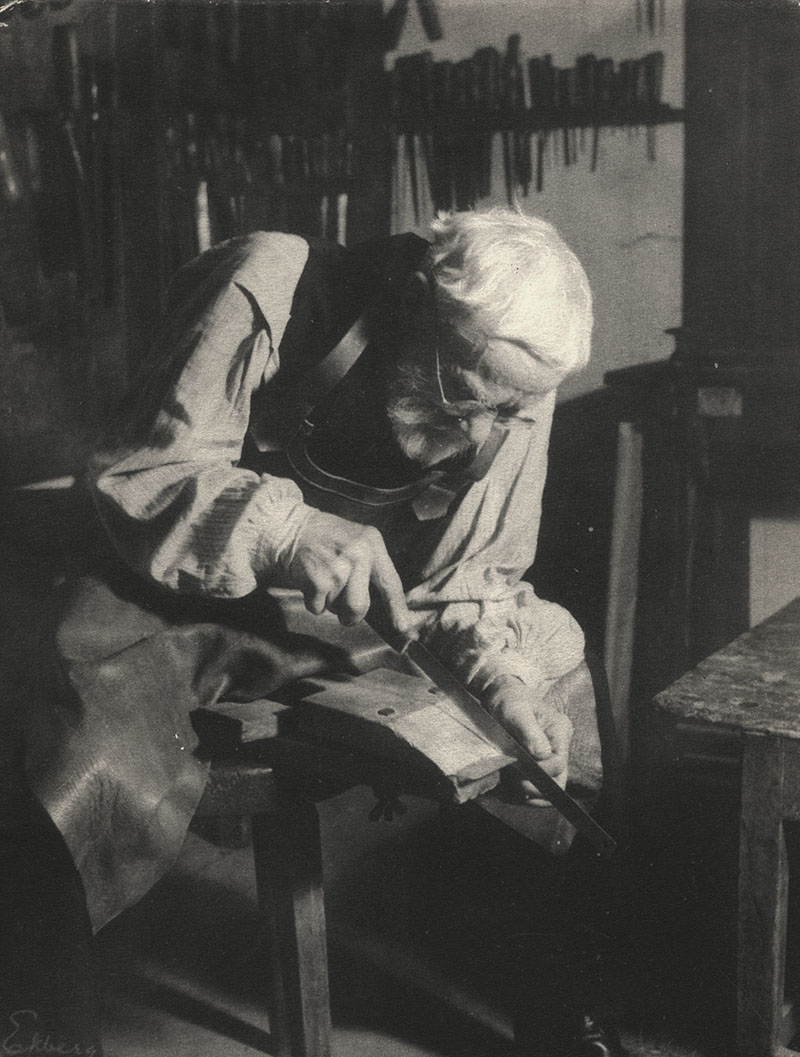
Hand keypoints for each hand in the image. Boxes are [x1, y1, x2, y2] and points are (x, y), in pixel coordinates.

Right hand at [284, 510, 411, 635]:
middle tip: (342, 606)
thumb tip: (386, 608)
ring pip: (337, 609)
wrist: (290, 528)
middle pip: (360, 607)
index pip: (390, 582)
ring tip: (324, 581)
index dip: (397, 608)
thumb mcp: (358, 541)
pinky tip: (310, 581)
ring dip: (329, 604)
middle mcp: (358, 554)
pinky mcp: (317, 578)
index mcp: (373, 544)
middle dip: (350, 615)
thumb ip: (373, 567)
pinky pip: (318, 608)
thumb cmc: (327, 540)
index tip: (404, 629)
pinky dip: (313, 602)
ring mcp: (337, 566)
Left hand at [483, 675, 572, 803]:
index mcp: (560, 731)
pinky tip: (511, 784)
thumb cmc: (508, 699)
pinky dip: (525, 792)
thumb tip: (542, 756)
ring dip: (530, 792)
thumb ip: (529, 732)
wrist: (501, 695)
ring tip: (511, 782)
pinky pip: (538, 787)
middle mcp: (560, 746)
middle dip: (536, 788)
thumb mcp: (515, 710)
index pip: (557, 764)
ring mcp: (551, 756)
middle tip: (514, 781)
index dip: (538, 772)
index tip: (516, 766)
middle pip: (558, 780)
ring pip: (549, 788)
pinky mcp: (540, 764)